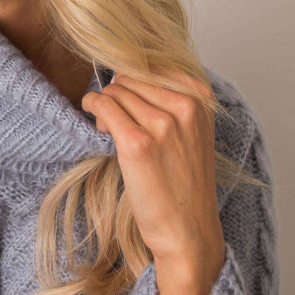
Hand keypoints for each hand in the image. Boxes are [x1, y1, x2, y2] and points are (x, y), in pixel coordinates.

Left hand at [80, 69, 225, 273]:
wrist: (187, 230)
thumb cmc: (184, 182)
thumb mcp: (192, 130)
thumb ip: (170, 98)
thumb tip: (125, 72)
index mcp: (202, 98)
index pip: (152, 64)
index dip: (134, 81)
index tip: (131, 102)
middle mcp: (186, 107)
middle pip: (130, 76)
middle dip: (118, 94)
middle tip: (118, 121)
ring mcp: (163, 125)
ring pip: (114, 90)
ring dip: (105, 105)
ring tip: (113, 130)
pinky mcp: (138, 144)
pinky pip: (102, 105)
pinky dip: (92, 108)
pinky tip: (98, 126)